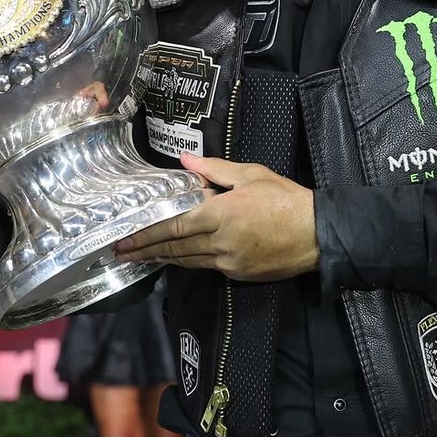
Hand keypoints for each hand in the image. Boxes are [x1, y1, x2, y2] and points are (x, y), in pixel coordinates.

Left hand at [113, 152, 318, 281]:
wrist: (317, 234)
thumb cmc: (285, 198)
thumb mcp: (251, 174)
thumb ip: (214, 169)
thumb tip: (185, 161)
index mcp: (222, 214)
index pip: (176, 226)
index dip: (148, 233)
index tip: (126, 237)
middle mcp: (221, 243)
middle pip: (175, 248)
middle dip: (145, 251)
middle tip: (119, 252)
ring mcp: (230, 262)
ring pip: (188, 261)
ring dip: (161, 260)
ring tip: (138, 259)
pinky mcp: (239, 274)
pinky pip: (206, 266)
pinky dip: (187, 262)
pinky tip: (174, 259)